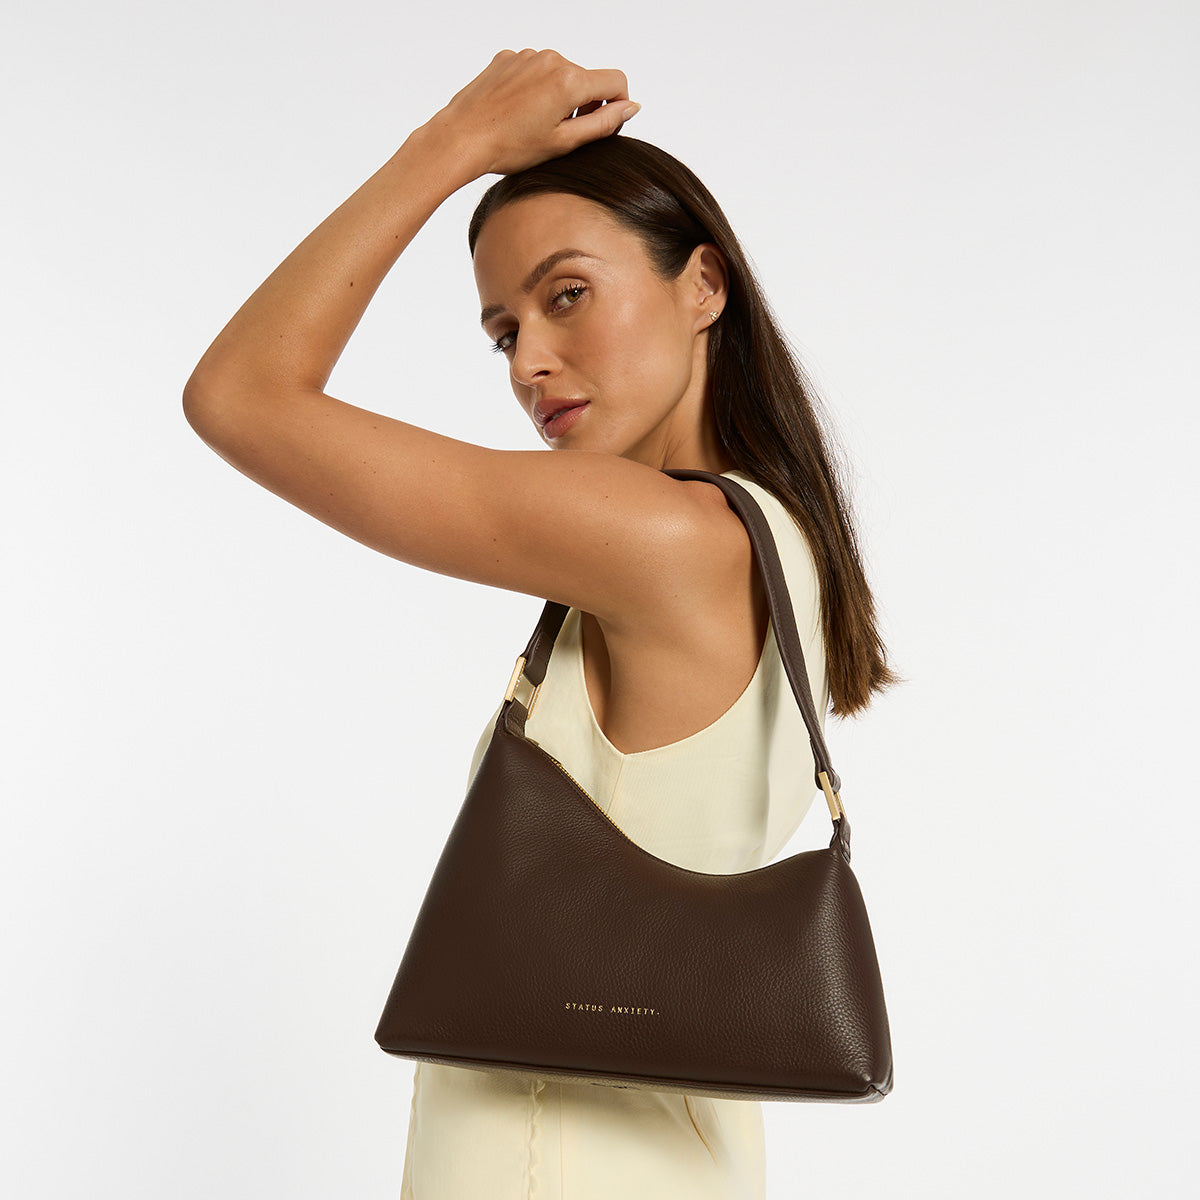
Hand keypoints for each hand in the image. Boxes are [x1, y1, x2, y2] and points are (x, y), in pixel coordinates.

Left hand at [426, 49, 640, 177]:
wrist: (461, 138)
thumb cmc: (510, 147)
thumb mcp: (564, 142)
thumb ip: (603, 123)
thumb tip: (632, 106)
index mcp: (570, 80)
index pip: (617, 81)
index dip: (618, 104)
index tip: (603, 124)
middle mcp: (552, 58)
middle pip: (586, 78)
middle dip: (584, 104)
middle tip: (561, 135)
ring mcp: (528, 54)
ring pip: (560, 74)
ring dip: (558, 96)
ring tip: (534, 126)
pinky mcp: (508, 57)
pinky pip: (534, 70)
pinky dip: (535, 89)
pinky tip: (517, 112)